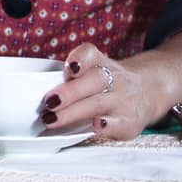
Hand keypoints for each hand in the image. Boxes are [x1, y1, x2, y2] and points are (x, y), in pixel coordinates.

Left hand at [40, 43, 165, 140]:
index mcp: (101, 63)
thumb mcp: (95, 72)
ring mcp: (123, 100)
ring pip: (98, 103)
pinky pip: (117, 123)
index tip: (69, 67)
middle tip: (48, 102)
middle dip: (69, 91)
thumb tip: (33, 92)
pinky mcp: (129, 122)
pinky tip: (94, 126)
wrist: (148, 92)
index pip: (91, 54)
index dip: (80, 59)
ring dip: (74, 112)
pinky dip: (105, 125)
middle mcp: (115, 78)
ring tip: (52, 119)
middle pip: (93, 80)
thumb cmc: (108, 84)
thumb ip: (72, 78)